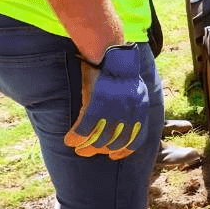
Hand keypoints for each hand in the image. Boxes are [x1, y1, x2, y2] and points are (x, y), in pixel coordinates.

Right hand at [64, 45, 149, 159]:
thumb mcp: (135, 89)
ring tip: (78, 149)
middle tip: (88, 153)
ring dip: (87, 147)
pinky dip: (76, 136)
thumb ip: (132, 106)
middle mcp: (130, 112)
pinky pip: (85, 128)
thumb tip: (127, 120)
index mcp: (141, 109)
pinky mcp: (97, 104)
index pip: (137, 139)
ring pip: (100, 137)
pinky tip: (69, 140)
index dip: (124, 151)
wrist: (111, 52)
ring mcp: (114, 109)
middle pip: (116, 141)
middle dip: (101, 150)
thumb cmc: (119, 69)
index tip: (113, 156)